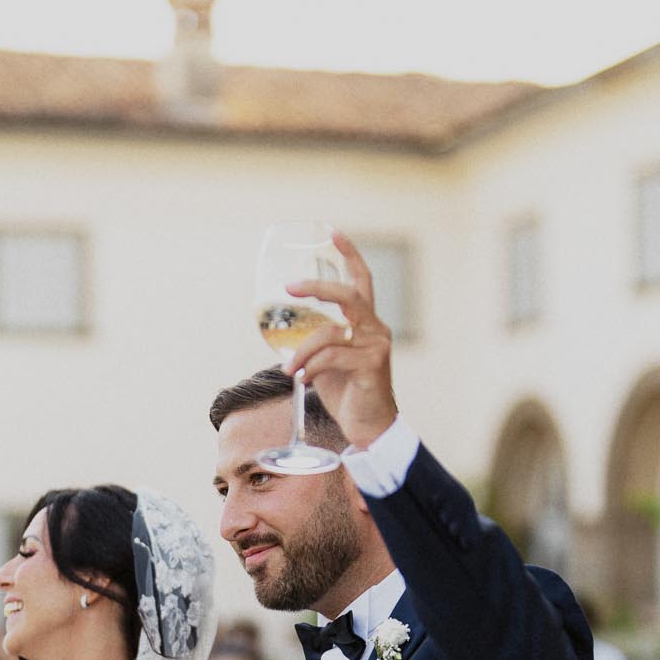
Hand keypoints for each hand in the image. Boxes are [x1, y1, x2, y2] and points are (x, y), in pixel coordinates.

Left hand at [278, 230, 398, 448]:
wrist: (370, 427)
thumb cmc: (348, 393)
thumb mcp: (328, 360)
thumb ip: (316, 342)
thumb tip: (283, 337)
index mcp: (367, 322)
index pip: (362, 280)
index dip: (349, 254)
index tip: (331, 232)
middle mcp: (376, 329)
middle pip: (348, 294)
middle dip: (317, 286)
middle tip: (290, 287)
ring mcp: (376, 346)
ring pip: (331, 333)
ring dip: (303, 352)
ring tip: (290, 371)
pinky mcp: (372, 366)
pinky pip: (333, 357)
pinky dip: (312, 367)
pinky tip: (303, 380)